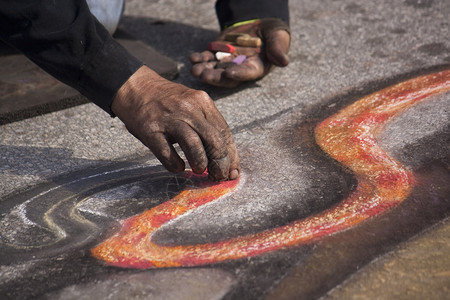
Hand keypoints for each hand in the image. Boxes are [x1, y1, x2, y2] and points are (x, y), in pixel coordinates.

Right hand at [111, 66, 239, 180]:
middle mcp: (189, 109)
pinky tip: (178, 167)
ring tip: (200, 171)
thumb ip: (207, 126)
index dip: (231, 156)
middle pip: (213, 139)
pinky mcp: (151, 130)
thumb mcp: (191, 105)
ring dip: (201, 163)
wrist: (135, 87)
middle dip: (220, 163)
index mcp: (203, 102)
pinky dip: (175, 165)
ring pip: (194, 145)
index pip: (224, 132)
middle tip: (218, 176)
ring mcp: (169, 119)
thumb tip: (225, 158)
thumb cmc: (167, 101)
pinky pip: (167, 153)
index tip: (232, 172)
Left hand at [190, 18, 289, 87]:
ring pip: (214, 69)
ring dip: (204, 70)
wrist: (260, 23)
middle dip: (214, 77)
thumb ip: (278, 49)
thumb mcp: (278, 38)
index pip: (246, 73)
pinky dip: (200, 58)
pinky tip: (193, 57)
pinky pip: (207, 58)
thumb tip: (285, 62)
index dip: (237, 74)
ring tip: (194, 69)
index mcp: (255, 68)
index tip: (228, 73)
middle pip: (226, 76)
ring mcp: (227, 61)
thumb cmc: (273, 33)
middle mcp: (240, 68)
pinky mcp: (218, 53)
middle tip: (203, 76)